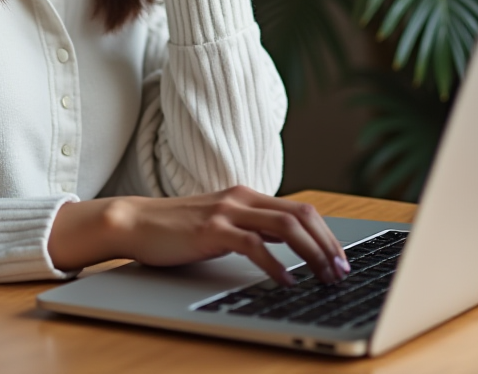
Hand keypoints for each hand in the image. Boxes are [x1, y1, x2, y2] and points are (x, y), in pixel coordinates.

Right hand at [48, 186, 350, 284]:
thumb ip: (251, 229)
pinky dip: (275, 265)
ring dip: (312, 254)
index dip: (326, 235)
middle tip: (342, 273)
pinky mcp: (212, 229)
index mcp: (247, 196)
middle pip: (302, 215)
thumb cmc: (176, 229)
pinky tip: (286, 282)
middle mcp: (242, 198)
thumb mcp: (221, 224)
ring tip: (323, 278)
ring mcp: (227, 211)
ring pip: (285, 227)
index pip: (301, 210)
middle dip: (328, 245)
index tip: (341, 261)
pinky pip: (254, 245)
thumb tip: (289, 251)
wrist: (135, 221)